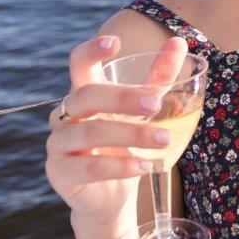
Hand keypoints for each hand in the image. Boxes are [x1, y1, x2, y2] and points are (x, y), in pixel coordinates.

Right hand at [43, 35, 186, 232]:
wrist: (111, 196)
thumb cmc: (125, 144)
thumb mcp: (143, 110)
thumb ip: (158, 78)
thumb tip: (180, 42)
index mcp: (84, 92)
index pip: (78, 63)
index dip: (92, 50)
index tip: (114, 42)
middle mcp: (65, 114)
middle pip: (86, 95)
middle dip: (123, 97)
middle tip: (155, 104)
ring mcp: (58, 143)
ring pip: (90, 132)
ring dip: (132, 134)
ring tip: (164, 139)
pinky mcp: (60, 173)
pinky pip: (90, 167)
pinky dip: (122, 165)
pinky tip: (147, 166)